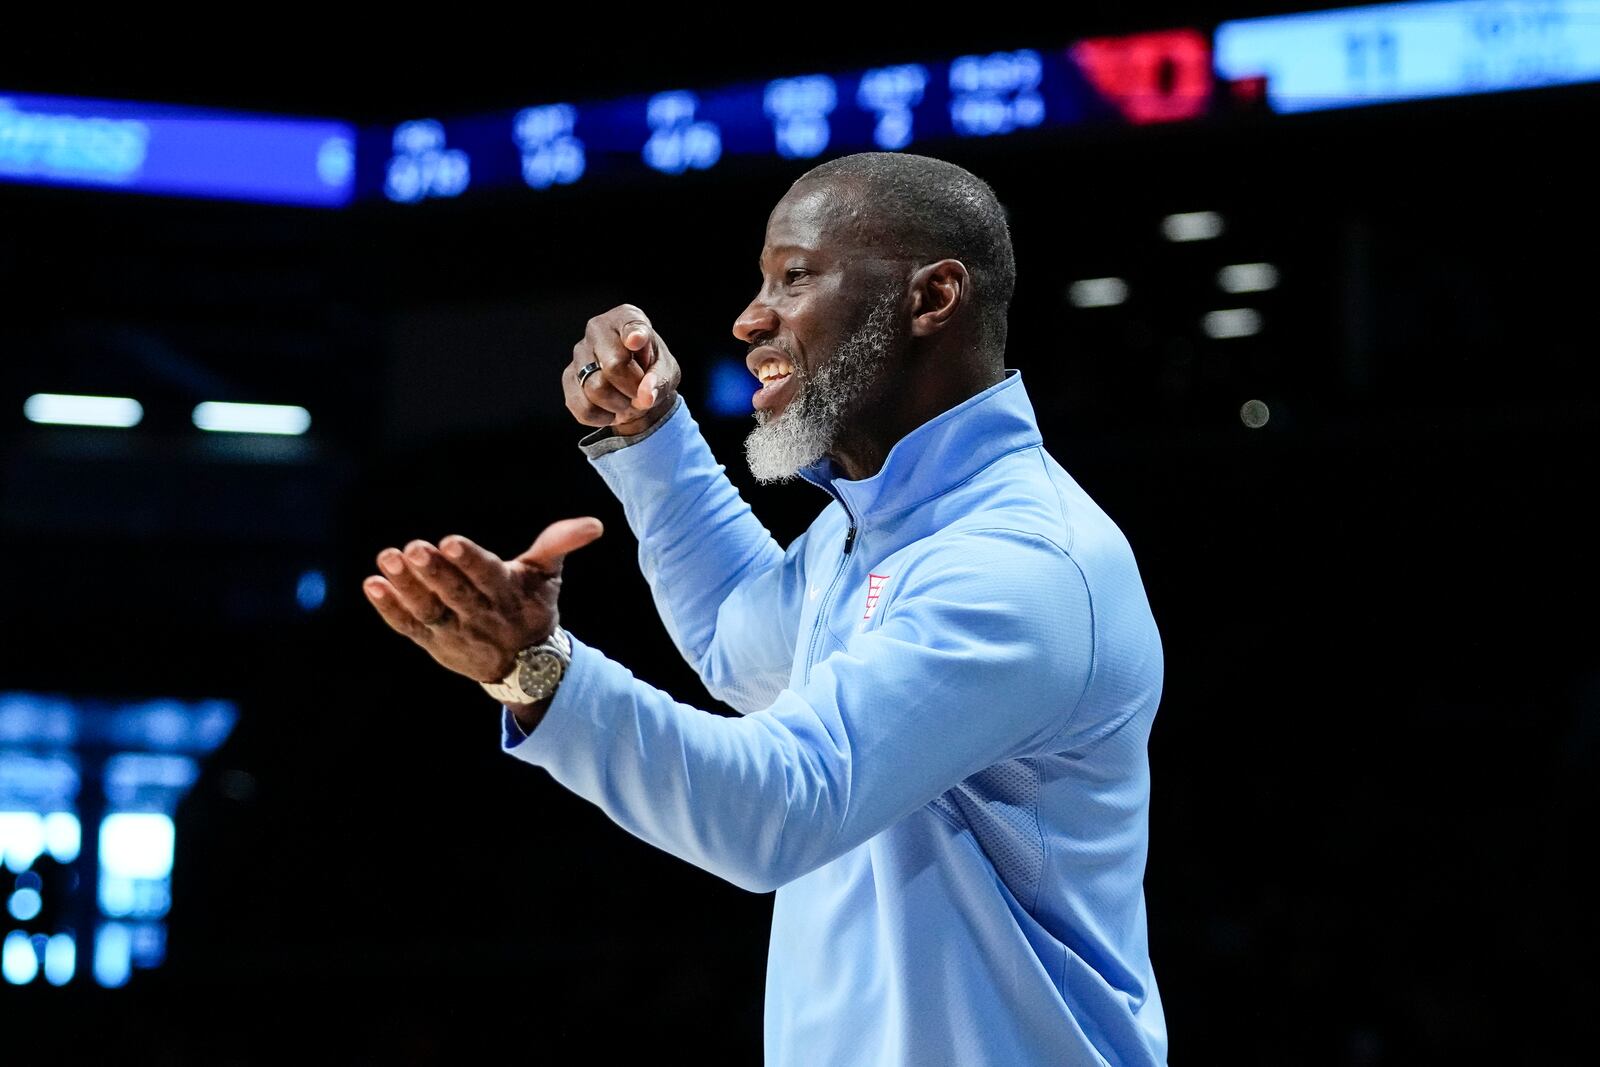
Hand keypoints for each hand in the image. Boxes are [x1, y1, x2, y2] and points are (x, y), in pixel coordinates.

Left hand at [362, 517, 604, 682]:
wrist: (525, 666)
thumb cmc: (532, 607)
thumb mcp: (548, 577)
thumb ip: (560, 545)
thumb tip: (595, 524)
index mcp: (508, 595)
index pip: (488, 575)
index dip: (469, 559)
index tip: (450, 540)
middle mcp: (481, 615)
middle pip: (455, 593)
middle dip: (433, 571)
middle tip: (413, 547)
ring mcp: (454, 632)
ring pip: (428, 610)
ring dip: (406, 587)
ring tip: (387, 560)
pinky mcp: (433, 643)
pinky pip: (409, 626)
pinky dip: (389, 609)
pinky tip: (372, 586)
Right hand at [564, 304, 681, 435]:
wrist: (633, 387)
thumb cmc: (651, 371)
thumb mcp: (667, 372)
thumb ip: (660, 380)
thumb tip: (646, 395)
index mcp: (626, 318)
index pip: (630, 325)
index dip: (634, 334)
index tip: (636, 340)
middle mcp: (597, 329)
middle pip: (614, 366)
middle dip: (632, 388)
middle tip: (639, 392)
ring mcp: (579, 352)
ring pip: (595, 389)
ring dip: (618, 406)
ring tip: (626, 400)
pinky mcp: (567, 377)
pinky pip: (583, 408)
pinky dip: (602, 417)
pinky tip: (610, 410)